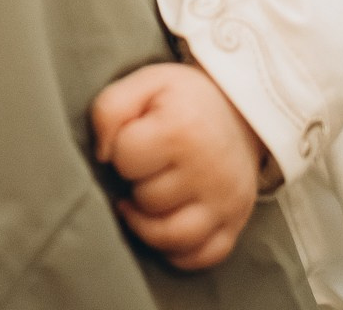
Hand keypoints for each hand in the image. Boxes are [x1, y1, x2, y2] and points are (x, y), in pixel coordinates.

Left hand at [89, 62, 265, 270]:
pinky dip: (177, 250)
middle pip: (145, 199)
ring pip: (168, 238)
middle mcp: (209, 170)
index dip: (122, 148)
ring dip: (149, 221)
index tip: (137, 137)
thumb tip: (102, 155)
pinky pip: (199, 257)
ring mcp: (225, 202)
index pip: (124, 157)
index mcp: (184, 129)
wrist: (240, 110)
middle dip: (138, 183)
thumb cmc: (184, 100)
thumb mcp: (145, 84)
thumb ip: (109, 109)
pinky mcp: (235, 224)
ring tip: (149, 197)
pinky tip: (169, 224)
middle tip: (151, 164)